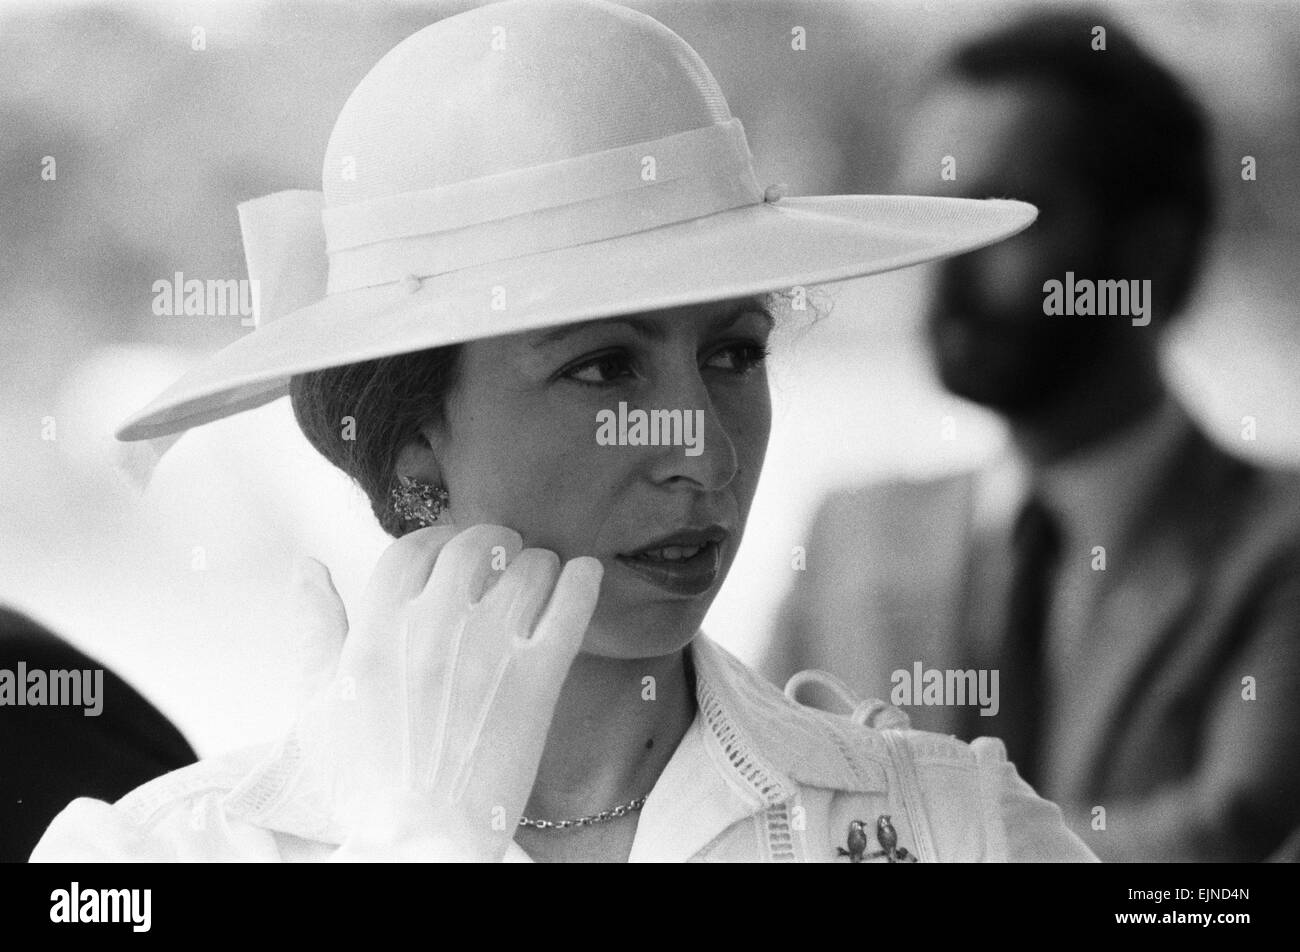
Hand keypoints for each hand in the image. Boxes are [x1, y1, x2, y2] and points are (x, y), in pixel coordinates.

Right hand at [286, 524, 602, 859]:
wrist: (416, 842)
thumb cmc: (363, 784)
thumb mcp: (318, 700)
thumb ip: (316, 625)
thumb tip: (306, 567)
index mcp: (378, 627)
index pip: (416, 546)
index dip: (438, 542)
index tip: (451, 557)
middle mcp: (435, 624)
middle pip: (477, 543)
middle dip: (494, 545)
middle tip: (503, 564)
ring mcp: (490, 648)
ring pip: (529, 565)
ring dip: (539, 565)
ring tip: (541, 581)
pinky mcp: (538, 678)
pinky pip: (571, 605)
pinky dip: (583, 581)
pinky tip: (584, 576)